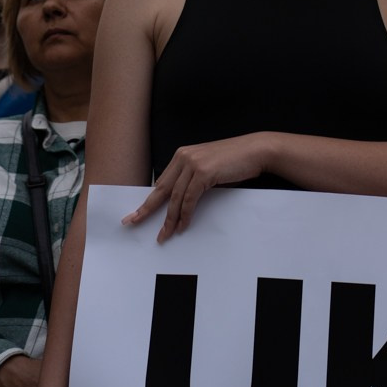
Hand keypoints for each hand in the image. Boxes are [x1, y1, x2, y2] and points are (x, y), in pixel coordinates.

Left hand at [122, 133, 270, 241]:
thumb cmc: (235, 161)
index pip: (162, 182)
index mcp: (182, 155)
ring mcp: (192, 163)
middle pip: (161, 189)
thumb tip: (180, 202)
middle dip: (146, 208)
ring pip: (175, 198)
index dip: (151, 200)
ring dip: (169, 219)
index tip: (138, 213)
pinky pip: (189, 199)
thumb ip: (193, 180)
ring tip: (165, 235)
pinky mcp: (203, 172)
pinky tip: (182, 226)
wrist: (255, 150)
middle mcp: (184, 157)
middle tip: (131, 222)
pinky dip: (185, 215)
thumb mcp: (208, 169)